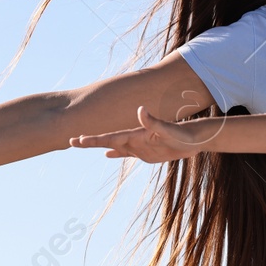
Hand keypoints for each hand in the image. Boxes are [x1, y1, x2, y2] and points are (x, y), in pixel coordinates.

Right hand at [70, 106, 208, 163]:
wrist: (194, 139)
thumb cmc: (183, 134)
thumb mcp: (168, 129)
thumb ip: (153, 121)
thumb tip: (140, 109)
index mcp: (136, 134)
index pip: (111, 137)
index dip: (94, 139)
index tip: (77, 140)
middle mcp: (135, 139)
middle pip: (107, 140)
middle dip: (90, 141)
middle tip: (70, 141)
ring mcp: (139, 145)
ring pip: (114, 146)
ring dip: (98, 145)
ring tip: (82, 144)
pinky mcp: (145, 152)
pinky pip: (126, 153)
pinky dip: (116, 154)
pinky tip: (106, 155)